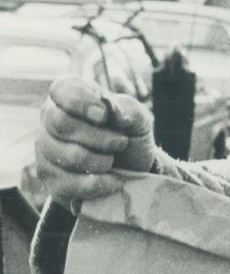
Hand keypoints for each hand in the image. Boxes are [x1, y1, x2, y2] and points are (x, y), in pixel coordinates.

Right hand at [34, 76, 156, 206]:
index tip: (104, 115)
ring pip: (66, 156)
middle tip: (120, 142)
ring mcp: (46, 149)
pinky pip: (69, 183)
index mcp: (72, 95)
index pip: (62, 90)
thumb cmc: (129, 134)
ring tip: (113, 160)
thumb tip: (112, 111)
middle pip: (61, 124)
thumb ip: (128, 109)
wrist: (131, 168)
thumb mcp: (138, 118)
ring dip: (101, 162)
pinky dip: (99, 184)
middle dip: (100, 138)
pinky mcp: (50, 178)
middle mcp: (51, 119)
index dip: (82, 102)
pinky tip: (113, 180)